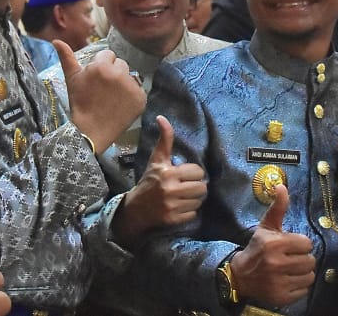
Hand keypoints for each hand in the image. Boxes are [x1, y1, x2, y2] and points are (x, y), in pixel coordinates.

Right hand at [55, 40, 145, 151]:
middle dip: (113, 73)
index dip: (101, 66)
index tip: (96, 80)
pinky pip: (138, 90)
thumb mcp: (72, 79)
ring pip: (130, 75)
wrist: (90, 131)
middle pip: (120, 64)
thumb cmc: (79, 102)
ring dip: (123, 83)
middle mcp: (119, 73)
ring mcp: (132, 86)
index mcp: (102, 66)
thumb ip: (66, 57)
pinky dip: (132, 96)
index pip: (108, 55)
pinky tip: (121, 105)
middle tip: (103, 90)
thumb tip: (56, 40)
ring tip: (112, 97)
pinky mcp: (141, 98)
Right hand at [114, 116, 206, 244]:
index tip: (183, 175)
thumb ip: (164, 140)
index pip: (198, 172)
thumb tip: (161, 117)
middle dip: (196, 187)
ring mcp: (171, 206)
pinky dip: (188, 212)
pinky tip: (179, 208)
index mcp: (168, 173)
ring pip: (199, 201)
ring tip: (182, 197)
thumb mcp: (156, 160)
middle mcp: (170, 189)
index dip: (193, 173)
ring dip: (193, 200)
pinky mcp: (173, 220)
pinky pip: (193, 214)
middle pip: (202, 188)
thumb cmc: (149, 181)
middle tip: (186, 187)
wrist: (135, 209)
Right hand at [230, 185, 314, 305]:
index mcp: (275, 244)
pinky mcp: (281, 297)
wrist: (240, 275)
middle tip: (291, 258)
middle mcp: (276, 263)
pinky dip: (299, 286)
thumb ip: (278, 207)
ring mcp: (279, 282)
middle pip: (310, 261)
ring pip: (310, 276)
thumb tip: (282, 186)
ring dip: (303, 272)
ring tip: (291, 269)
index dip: (300, 244)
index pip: (307, 244)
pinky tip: (288, 280)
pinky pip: (305, 290)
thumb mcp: (266, 227)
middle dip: (302, 258)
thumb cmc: (257, 248)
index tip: (291, 246)